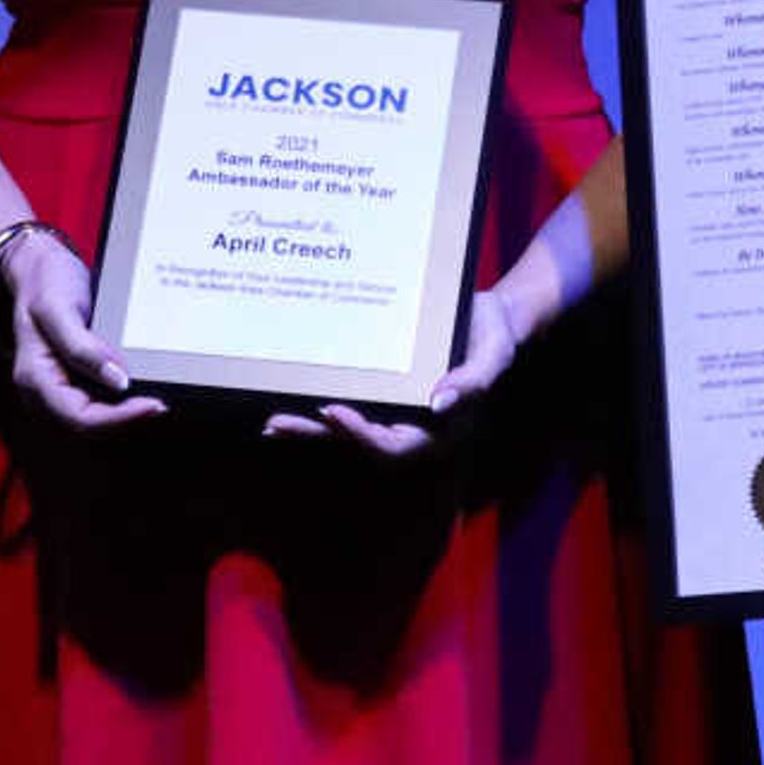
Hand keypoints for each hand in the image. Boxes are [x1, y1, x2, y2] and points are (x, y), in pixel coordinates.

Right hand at [0, 231, 163, 431]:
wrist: (36, 266)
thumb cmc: (43, 282)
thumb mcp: (58, 306)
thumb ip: (82, 347)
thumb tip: (118, 381)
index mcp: (34, 378)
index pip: (79, 417)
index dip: (118, 418)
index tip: (153, 405)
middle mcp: (42, 391)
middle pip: (88, 424)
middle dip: (126, 418)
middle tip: (163, 403)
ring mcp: (56, 387)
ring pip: (94, 418)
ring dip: (125, 413)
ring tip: (157, 396)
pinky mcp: (70, 380)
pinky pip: (96, 401)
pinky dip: (120, 399)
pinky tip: (141, 386)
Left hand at [261, 284, 522, 456]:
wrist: (485, 317)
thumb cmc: (492, 335)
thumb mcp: (493, 353)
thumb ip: (474, 380)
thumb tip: (440, 402)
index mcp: (438, 430)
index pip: (395, 447)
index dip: (361, 436)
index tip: (333, 412)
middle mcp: (409, 426)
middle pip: (358, 443)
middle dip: (316, 436)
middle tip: (276, 424)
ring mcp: (392, 411)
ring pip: (344, 428)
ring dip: (307, 428)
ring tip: (271, 422)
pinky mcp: (379, 393)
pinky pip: (345, 401)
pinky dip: (315, 404)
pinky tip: (284, 396)